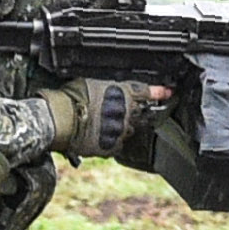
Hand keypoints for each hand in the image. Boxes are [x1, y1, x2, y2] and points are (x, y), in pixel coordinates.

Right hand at [49, 77, 166, 152]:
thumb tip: (113, 89)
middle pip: (137, 113)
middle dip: (130, 112)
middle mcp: (126, 113)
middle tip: (113, 111)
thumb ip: (110, 88)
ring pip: (128, 130)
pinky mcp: (112, 147)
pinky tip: (96, 135)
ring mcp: (120, 132)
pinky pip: (117, 144)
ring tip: (99, 123)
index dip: (159, 92)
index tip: (169, 93)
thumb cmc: (71, 97)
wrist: (59, 119)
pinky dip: (110, 140)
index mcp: (123, 94)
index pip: (146, 92)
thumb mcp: (92, 82)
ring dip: (119, 126)